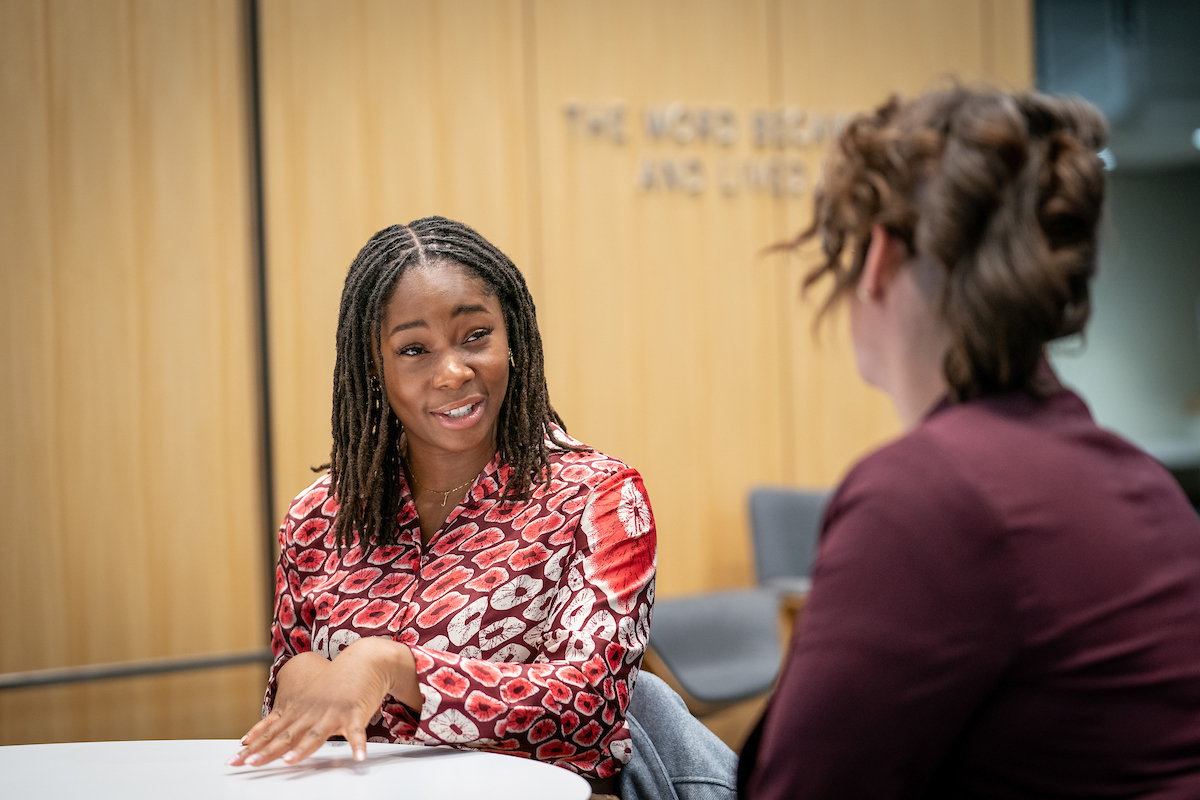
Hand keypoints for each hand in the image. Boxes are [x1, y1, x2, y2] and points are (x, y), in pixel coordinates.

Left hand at [229, 637, 419, 766]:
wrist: (363, 662)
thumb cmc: (334, 682)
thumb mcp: (306, 697)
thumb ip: (286, 716)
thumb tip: (259, 733)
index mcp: (298, 710)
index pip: (270, 731)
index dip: (253, 746)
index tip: (234, 759)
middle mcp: (311, 713)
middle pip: (286, 736)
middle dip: (266, 751)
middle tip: (249, 764)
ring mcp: (332, 713)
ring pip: (315, 734)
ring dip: (302, 749)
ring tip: (290, 761)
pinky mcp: (355, 713)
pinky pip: (356, 732)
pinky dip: (358, 744)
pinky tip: (359, 757)